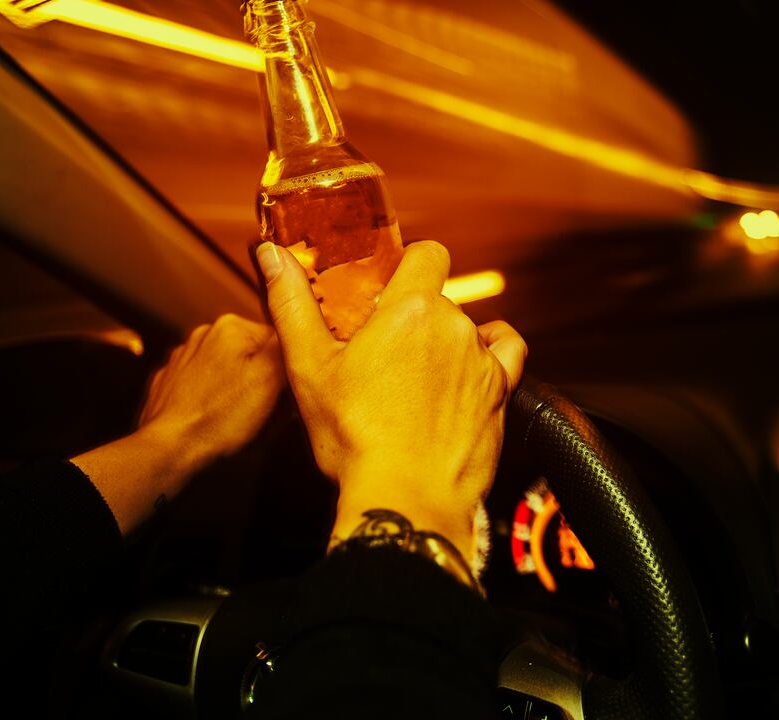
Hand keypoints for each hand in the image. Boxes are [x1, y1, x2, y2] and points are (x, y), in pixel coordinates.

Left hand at [137, 314, 283, 464]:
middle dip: (262, 381)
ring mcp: (182, 358)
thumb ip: (286, 346)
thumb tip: (296, 329)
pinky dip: (213, 400)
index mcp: (232, 327)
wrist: (171, 449)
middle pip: (252, 356)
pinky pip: (204, 388)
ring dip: (238, 391)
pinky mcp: (170, 382)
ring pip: (228, 372)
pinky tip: (215, 419)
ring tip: (238, 419)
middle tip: (264, 412)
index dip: (287, 371)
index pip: (278, 341)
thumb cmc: (220, 418)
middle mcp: (204, 334)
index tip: (285, 395)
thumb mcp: (270, 379)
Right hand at [257, 240, 525, 560]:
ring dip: (443, 343)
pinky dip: (490, 354)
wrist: (406, 500)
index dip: (409, 264)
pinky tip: (467, 370)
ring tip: (413, 380)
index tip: (387, 287)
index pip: (427, 253)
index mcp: (409, 310)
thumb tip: (272, 256)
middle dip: (412, 318)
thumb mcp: (308, 368)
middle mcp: (453, 326)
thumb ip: (291, 304)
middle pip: (439, 300)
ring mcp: (481, 360)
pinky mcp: (500, 393)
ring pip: (465, 330)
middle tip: (382, 352)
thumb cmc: (357, 441)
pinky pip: (506, 353)